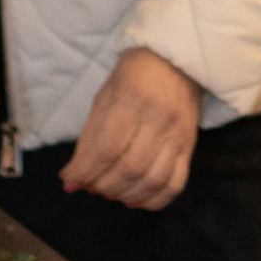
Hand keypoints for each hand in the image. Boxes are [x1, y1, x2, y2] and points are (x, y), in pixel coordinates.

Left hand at [63, 47, 202, 210]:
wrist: (177, 60)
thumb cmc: (133, 75)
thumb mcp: (104, 97)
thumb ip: (89, 138)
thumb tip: (71, 177)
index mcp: (132, 100)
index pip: (107, 148)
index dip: (85, 171)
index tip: (70, 181)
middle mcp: (159, 119)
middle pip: (130, 168)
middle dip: (103, 186)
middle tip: (90, 186)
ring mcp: (178, 135)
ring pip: (152, 180)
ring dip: (125, 195)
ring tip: (110, 193)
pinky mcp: (190, 147)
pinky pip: (175, 184)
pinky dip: (153, 200)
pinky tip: (136, 199)